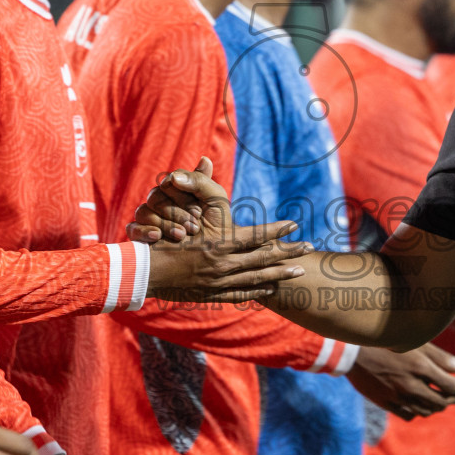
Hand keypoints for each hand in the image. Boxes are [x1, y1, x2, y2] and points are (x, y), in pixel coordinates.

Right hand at [128, 157, 212, 242]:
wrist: (210, 263)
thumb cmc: (216, 230)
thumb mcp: (216, 203)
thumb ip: (201, 181)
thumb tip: (180, 172)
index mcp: (179, 192)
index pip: (170, 182)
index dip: (184, 196)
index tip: (200, 213)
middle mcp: (163, 203)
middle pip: (155, 196)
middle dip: (175, 212)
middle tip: (194, 228)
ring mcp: (150, 219)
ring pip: (143, 211)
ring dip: (164, 223)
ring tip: (181, 236)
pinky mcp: (141, 236)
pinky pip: (132, 228)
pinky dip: (144, 231)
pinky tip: (158, 237)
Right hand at [135, 158, 316, 303]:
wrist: (144, 270)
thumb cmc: (162, 236)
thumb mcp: (181, 209)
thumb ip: (198, 184)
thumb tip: (205, 158)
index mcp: (220, 243)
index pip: (256, 235)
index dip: (276, 230)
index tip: (294, 225)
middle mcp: (224, 264)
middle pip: (264, 259)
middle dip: (288, 253)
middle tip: (310, 248)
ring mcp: (219, 283)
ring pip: (257, 279)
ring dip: (280, 275)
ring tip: (299, 271)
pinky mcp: (212, 295)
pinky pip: (241, 294)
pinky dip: (257, 291)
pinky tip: (270, 287)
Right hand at [347, 343, 454, 420]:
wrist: (352, 351)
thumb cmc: (386, 341)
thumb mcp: (414, 343)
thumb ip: (439, 357)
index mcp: (421, 368)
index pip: (452, 386)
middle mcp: (411, 385)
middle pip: (442, 402)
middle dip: (454, 399)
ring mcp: (398, 397)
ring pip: (426, 411)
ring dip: (437, 407)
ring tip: (441, 400)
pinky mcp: (386, 403)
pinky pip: (409, 414)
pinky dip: (419, 411)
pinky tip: (420, 404)